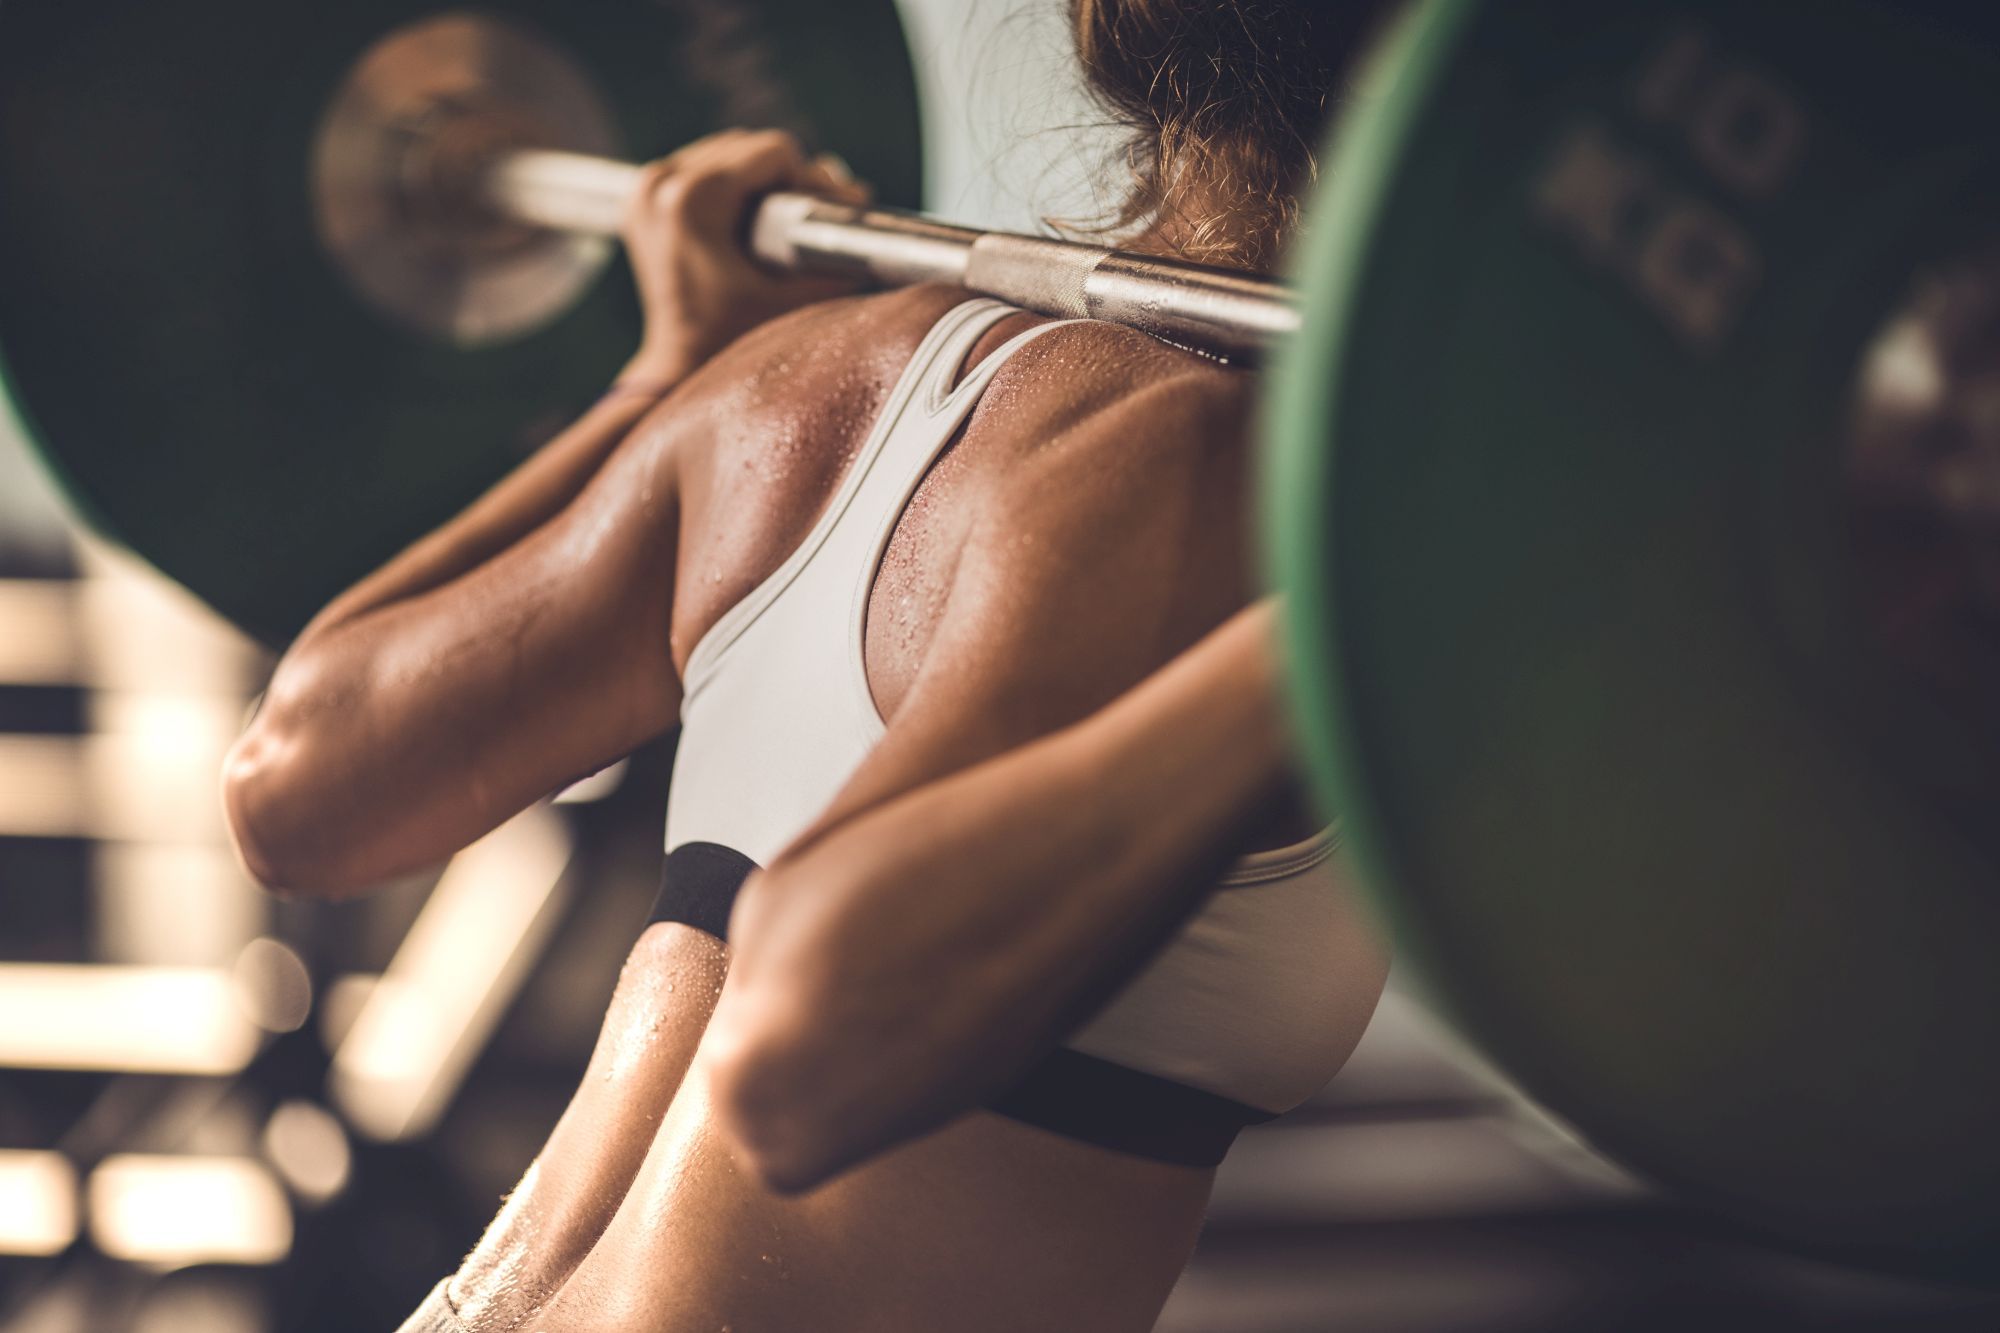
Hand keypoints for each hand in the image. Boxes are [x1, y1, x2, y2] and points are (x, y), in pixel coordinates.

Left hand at [620, 129, 869, 381]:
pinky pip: (700, 165)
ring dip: (762, 175)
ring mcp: (646, 187)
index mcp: (693, 198)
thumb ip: (833, 247)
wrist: (680, 364)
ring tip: (790, 212)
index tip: (836, 207)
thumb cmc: (735, 338)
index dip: (813, 178)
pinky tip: (755, 210)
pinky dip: (732, 180)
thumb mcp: (795, 293)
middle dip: (789, 176)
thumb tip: (861, 196)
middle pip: (748, 145)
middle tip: (820, 210)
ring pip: (725, 150)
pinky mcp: (642, 197)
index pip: (773, 152)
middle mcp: (662, 183)